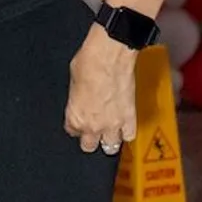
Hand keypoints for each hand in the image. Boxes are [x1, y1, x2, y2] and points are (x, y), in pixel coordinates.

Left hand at [66, 24, 137, 155]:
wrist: (109, 55)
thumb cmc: (89, 62)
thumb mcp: (72, 81)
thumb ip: (76, 99)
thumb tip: (80, 99)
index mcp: (75, 117)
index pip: (72, 132)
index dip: (75, 126)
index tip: (77, 121)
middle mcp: (93, 125)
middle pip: (89, 146)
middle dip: (89, 138)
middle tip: (91, 129)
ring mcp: (113, 124)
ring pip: (110, 146)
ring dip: (108, 139)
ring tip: (108, 131)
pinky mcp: (130, 118)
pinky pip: (129, 136)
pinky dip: (126, 133)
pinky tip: (123, 127)